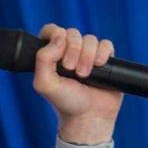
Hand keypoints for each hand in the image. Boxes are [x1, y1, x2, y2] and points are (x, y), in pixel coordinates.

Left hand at [32, 24, 122, 140]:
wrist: (88, 116)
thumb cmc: (65, 102)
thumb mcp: (44, 84)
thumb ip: (42, 60)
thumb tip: (59, 38)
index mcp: (51, 56)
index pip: (51, 31)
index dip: (55, 34)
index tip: (58, 48)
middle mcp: (68, 52)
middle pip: (72, 33)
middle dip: (73, 50)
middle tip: (71, 70)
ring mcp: (87, 55)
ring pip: (89, 38)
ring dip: (87, 56)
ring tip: (84, 75)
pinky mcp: (104, 59)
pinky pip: (105, 44)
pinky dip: (102, 53)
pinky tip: (99, 66)